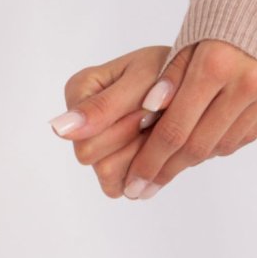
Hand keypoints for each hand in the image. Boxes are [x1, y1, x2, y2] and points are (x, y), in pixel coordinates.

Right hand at [51, 45, 187, 198]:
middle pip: (92, 157)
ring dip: (143, 154)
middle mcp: (81, 122)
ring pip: (108, 175)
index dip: (123, 124)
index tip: (148, 103)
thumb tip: (58, 129)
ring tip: (158, 128)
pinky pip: (123, 187)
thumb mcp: (143, 78)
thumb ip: (104, 105)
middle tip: (157, 116)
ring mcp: (97, 148)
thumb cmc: (170, 69)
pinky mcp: (116, 168)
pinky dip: (147, 169)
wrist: (198, 84)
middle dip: (133, 138)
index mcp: (80, 90)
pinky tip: (157, 144)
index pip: (84, 134)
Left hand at [118, 39, 256, 198]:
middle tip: (141, 190)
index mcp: (216, 63)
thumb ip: (170, 74)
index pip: (175, 128)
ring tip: (165, 170)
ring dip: (190, 161)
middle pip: (197, 145)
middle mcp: (245, 83)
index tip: (132, 182)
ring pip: (220, 146)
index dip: (149, 161)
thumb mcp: (191, 36)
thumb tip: (148, 110)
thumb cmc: (224, 15)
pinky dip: (217, 146)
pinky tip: (197, 148)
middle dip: (165, 171)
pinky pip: (242, 137)